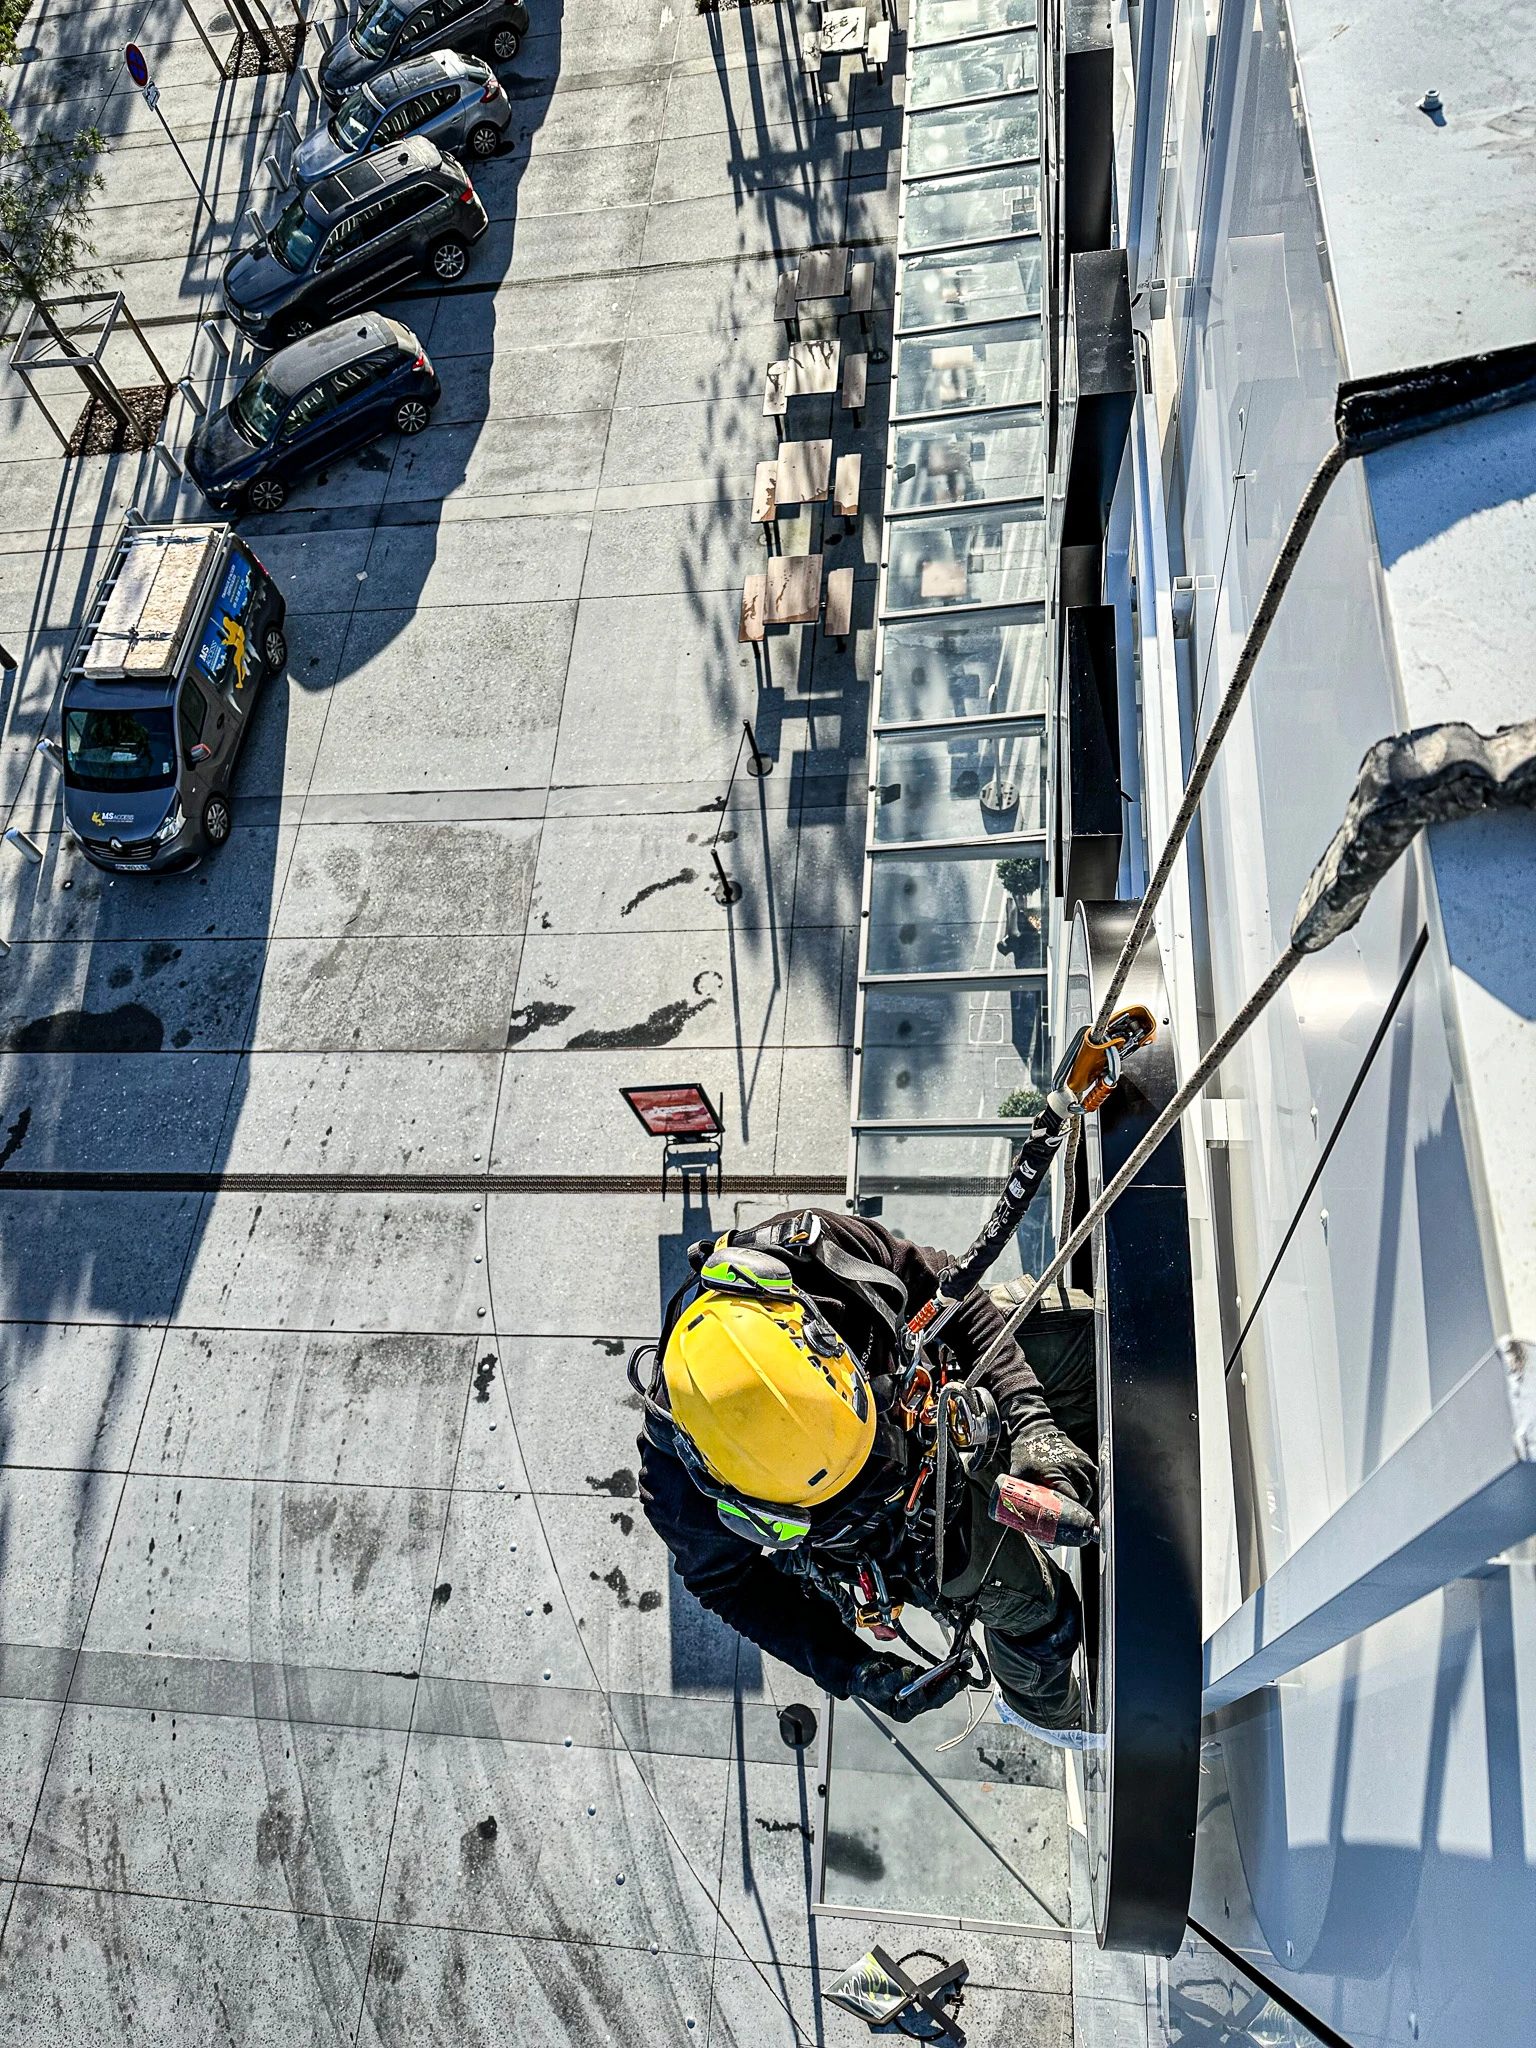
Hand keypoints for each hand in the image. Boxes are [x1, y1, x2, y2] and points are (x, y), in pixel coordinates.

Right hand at [848, 1653, 966, 1722]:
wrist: (867, 1672)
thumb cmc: (868, 1682)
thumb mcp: (875, 1684)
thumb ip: (891, 1682)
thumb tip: (910, 1674)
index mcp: (903, 1712)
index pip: (917, 1705)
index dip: (922, 1694)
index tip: (922, 1680)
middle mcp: (915, 1705)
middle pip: (936, 1698)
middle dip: (948, 1687)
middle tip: (958, 1677)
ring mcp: (922, 1693)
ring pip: (942, 1688)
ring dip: (954, 1678)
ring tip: (965, 1668)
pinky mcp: (924, 1680)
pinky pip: (939, 1677)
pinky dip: (948, 1670)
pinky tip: (956, 1663)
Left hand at [1009, 1425, 1097, 1514]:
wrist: (1034, 1429)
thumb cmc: (1025, 1453)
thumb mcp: (1018, 1474)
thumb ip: (1022, 1493)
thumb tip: (1021, 1511)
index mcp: (1054, 1474)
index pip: (1072, 1498)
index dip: (1072, 1511)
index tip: (1069, 1519)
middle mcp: (1070, 1468)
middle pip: (1083, 1495)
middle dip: (1081, 1508)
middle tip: (1075, 1517)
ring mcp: (1079, 1462)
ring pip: (1090, 1487)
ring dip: (1087, 1499)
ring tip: (1080, 1508)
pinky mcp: (1083, 1457)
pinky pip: (1093, 1476)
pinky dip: (1091, 1486)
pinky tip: (1086, 1493)